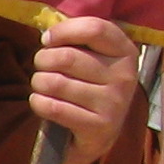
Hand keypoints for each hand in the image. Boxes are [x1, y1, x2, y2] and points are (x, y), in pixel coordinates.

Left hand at [30, 14, 136, 163]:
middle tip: (42, 66)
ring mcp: (115, 103)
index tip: (47, 40)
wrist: (98, 135)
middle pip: (66, 57)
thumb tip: (48, 31)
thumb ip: (78, 39)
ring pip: (54, 82)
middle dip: (42, 60)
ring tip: (42, 85)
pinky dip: (37, 102)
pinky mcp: (99, 127)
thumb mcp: (93, 58)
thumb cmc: (88, 86)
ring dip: (38, 83)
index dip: (62, 31)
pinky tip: (43, 102)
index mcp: (126, 51)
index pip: (94, 28)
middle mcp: (125, 76)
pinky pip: (52, 107)